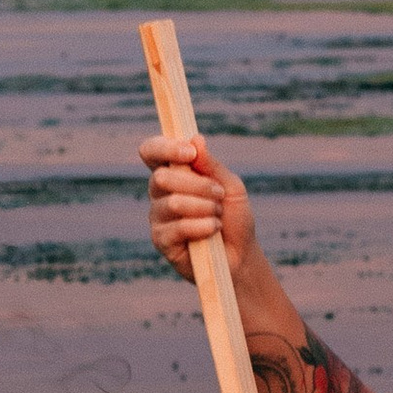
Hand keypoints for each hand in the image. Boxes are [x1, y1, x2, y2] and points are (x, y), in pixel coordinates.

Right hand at [140, 134, 255, 284]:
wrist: (240, 254)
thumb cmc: (234, 217)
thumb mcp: (230, 186)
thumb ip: (211, 165)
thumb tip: (196, 139)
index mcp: (173, 173)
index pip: (151, 151)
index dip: (165, 147)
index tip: (190, 153)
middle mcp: (159, 193)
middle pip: (161, 177)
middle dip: (198, 185)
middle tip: (219, 195)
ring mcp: (158, 217)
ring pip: (173, 203)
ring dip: (205, 208)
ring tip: (218, 216)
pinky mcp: (161, 240)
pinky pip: (178, 227)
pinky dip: (203, 227)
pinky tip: (213, 230)